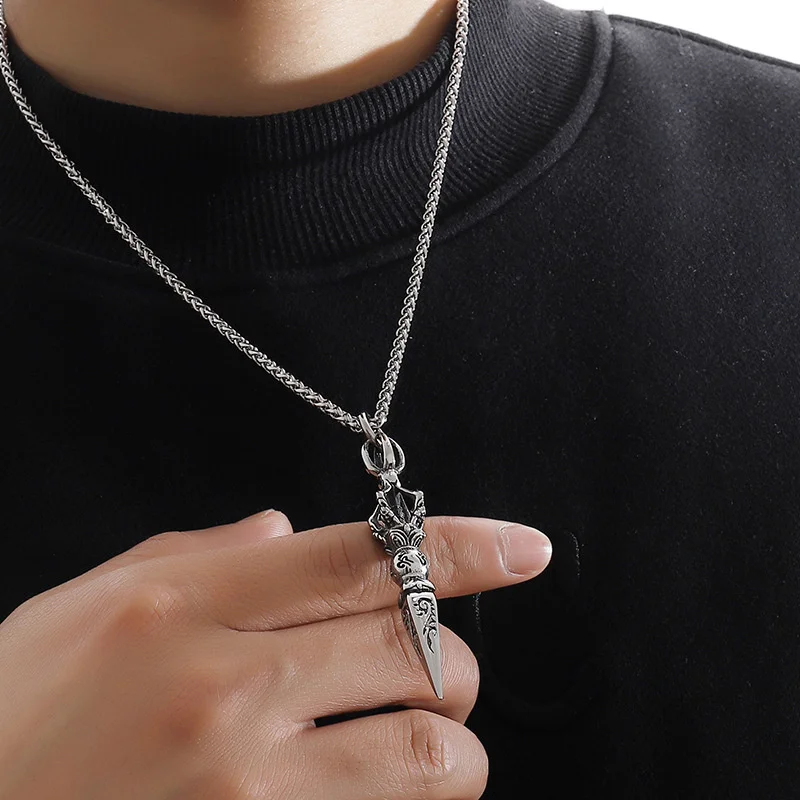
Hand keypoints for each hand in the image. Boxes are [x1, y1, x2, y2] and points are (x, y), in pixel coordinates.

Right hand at [0, 511, 551, 798]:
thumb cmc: (15, 719)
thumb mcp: (84, 609)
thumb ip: (196, 555)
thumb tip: (285, 527)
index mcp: (186, 607)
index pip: (360, 558)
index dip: (459, 546)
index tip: (523, 548)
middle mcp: (226, 691)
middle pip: (414, 648)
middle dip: (453, 658)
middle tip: (435, 665)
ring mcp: (245, 790)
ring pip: (428, 754)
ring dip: (453, 747)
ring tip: (427, 742)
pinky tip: (385, 795)